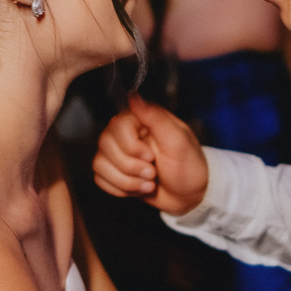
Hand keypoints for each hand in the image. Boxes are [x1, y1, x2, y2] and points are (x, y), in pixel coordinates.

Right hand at [92, 92, 208, 215]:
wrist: (189, 196)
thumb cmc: (189, 166)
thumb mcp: (178, 140)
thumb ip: (155, 117)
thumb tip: (134, 95)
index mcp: (141, 120)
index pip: (117, 125)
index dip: (130, 146)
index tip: (151, 156)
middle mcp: (126, 134)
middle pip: (105, 145)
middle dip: (130, 167)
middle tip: (153, 173)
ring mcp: (118, 154)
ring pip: (100, 164)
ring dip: (126, 181)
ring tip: (149, 183)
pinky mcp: (114, 172)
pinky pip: (100, 178)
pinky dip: (119, 189)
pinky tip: (138, 188)